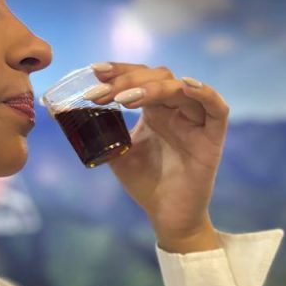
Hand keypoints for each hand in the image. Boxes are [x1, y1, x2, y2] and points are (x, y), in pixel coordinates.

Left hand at [89, 62, 228, 251]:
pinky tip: (183, 87)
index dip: (119, 70)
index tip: (94, 71)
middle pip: (157, 76)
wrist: (167, 215)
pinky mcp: (213, 137)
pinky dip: (204, 93)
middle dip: (126, 80)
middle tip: (99, 94)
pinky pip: (217, 108)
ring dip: (151, 88)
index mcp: (155, 109)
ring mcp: (196, 120)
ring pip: (179, 88)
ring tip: (123, 98)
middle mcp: (176, 109)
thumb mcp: (117, 153)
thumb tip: (68, 114)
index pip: (139, 77)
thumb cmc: (146, 183)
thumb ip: (102, 131)